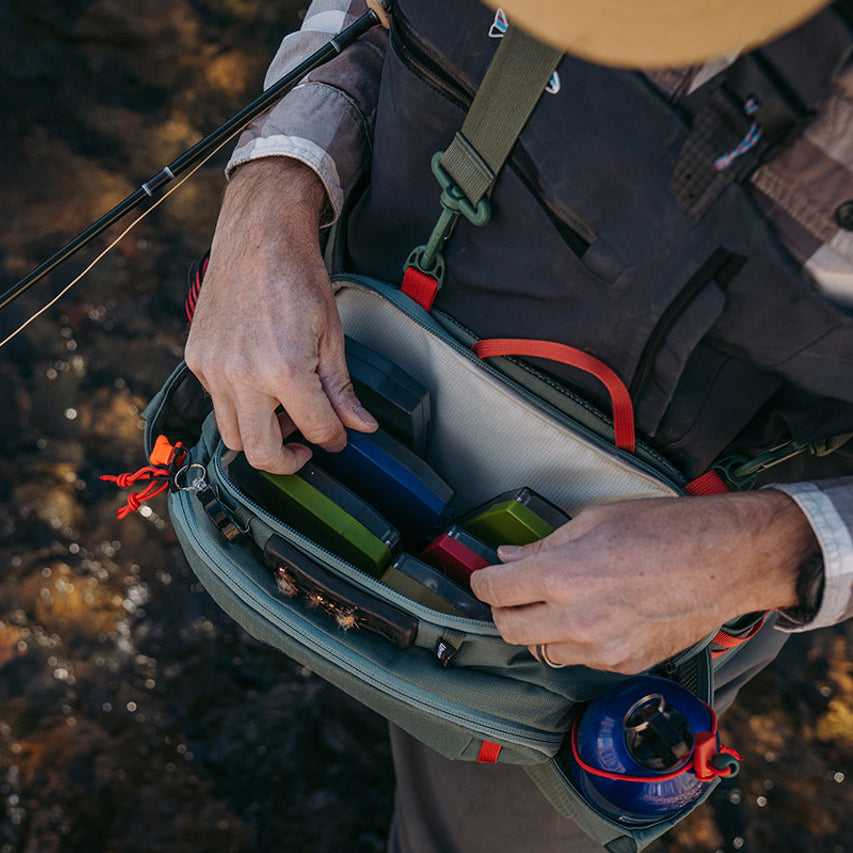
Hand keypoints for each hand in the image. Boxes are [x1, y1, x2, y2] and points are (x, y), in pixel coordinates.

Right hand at [184, 159, 376, 473]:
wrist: (258, 236)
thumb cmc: (299, 277)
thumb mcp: (332, 336)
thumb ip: (341, 390)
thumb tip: (360, 427)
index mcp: (284, 370)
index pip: (316, 430)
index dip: (334, 439)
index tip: (339, 437)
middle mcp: (242, 376)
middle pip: (261, 453)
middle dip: (288, 460)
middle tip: (305, 447)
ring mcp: (213, 369)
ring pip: (232, 435)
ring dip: (260, 435)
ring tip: (284, 410)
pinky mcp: (196, 359)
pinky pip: (217, 404)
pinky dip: (240, 406)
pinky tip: (261, 383)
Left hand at [469, 490, 817, 672]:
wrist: (725, 561)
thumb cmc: (666, 530)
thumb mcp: (595, 520)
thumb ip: (545, 545)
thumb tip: (511, 557)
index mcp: (563, 576)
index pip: (494, 591)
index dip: (482, 582)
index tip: (484, 577)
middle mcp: (576, 619)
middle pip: (509, 629)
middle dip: (503, 610)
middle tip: (513, 593)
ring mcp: (601, 648)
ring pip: (543, 651)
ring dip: (540, 630)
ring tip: (558, 604)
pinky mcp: (625, 664)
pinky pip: (581, 660)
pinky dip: (575, 643)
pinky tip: (593, 617)